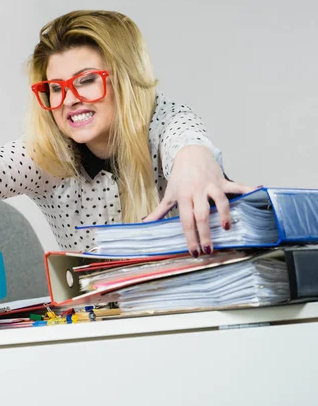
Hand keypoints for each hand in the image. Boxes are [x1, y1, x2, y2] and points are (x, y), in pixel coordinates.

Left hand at [143, 145, 257, 256]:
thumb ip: (159, 211)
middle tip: (209, 249)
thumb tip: (145, 223)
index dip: (190, 237)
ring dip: (224, 214)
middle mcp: (197, 192)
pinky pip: (236, 186)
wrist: (189, 153)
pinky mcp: (222, 180)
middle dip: (206, 234)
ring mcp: (211, 185)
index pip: (186, 221)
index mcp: (183, 197)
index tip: (194, 251)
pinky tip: (259, 191)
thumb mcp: (169, 194)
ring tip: (227, 228)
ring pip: (220, 201)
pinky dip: (248, 189)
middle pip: (202, 215)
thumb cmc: (180, 177)